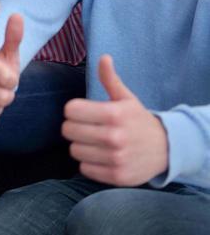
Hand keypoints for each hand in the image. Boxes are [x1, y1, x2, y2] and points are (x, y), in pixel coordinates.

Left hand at [62, 55, 168, 185]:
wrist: (166, 149)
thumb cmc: (138, 120)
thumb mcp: (126, 98)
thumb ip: (110, 78)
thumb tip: (103, 57)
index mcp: (114, 114)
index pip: (71, 110)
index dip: (73, 110)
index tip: (80, 111)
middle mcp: (114, 137)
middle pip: (68, 131)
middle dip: (73, 127)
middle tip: (85, 126)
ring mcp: (115, 159)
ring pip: (74, 150)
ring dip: (80, 145)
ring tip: (93, 141)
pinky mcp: (116, 176)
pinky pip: (84, 169)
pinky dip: (89, 162)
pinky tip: (100, 155)